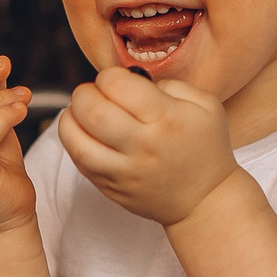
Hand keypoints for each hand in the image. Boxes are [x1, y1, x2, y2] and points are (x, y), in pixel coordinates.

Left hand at [58, 66, 237, 225]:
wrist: (205, 200)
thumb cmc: (205, 147)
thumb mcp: (205, 105)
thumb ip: (170, 84)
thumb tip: (133, 80)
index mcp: (167, 120)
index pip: (118, 86)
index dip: (109, 76)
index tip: (116, 80)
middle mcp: (143, 147)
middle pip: (92, 111)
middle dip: (85, 93)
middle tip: (94, 93)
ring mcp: (124, 172)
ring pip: (77, 141)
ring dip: (70, 119)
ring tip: (80, 112)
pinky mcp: (111, 189)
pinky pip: (79, 163)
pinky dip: (73, 142)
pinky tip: (83, 133)